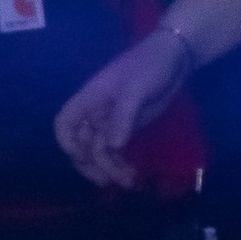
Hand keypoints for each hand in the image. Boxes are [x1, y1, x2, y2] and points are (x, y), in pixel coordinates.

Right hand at [54, 30, 189, 190]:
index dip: (67, 142)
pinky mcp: (127, 128)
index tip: (82, 157)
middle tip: (109, 180)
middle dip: (93, 164)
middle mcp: (96, 113)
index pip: (64, 123)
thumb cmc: (150, 64)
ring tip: (129, 182)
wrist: (175, 57)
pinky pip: (117, 151)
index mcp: (90, 98)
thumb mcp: (136, 88)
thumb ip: (123, 116)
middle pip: (82, 145)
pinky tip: (133, 175)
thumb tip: (112, 146)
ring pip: (101, 152)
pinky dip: (122, 164)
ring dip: (110, 168)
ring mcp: (111, 122)